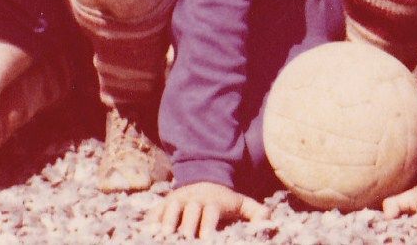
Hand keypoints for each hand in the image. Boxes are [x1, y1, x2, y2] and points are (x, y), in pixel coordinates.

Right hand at [150, 182, 265, 238]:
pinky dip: (150, 221)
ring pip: (170, 208)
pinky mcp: (164, 203)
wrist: (202, 178)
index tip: (206, 239)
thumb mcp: (240, 203)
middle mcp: (194, 199)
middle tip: (182, 239)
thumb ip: (254, 211)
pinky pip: (155, 211)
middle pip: (189, 211)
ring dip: (166, 221)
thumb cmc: (223, 199)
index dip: (208, 225)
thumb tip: (270, 218)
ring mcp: (177, 200)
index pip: (210, 212)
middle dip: (185, 225)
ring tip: (163, 236)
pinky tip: (146, 232)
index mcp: (212, 201)